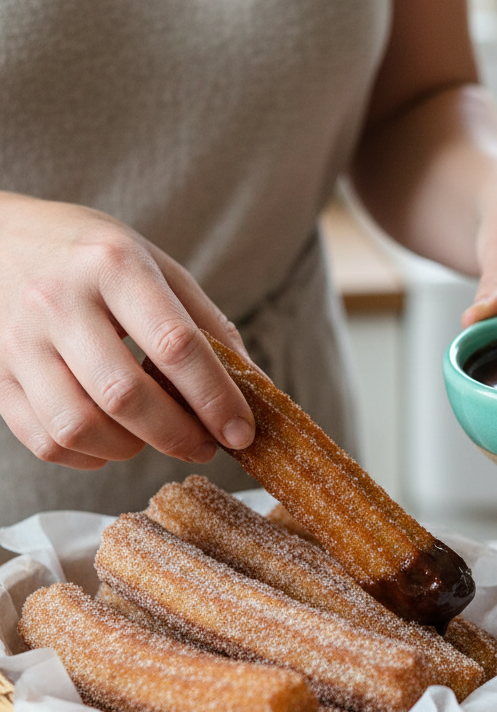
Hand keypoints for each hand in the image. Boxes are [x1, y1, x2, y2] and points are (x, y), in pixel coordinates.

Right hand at [0, 193, 254, 469]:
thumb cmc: (89, 255)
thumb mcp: (154, 264)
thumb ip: (206, 324)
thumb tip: (257, 388)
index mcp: (113, 264)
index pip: (174, 344)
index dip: (214, 398)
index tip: (241, 432)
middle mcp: (59, 300)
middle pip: (125, 395)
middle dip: (177, 434)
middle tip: (203, 445)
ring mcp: (19, 340)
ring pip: (79, 426)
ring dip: (129, 450)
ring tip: (152, 437)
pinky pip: (45, 440)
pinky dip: (87, 456)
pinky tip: (109, 439)